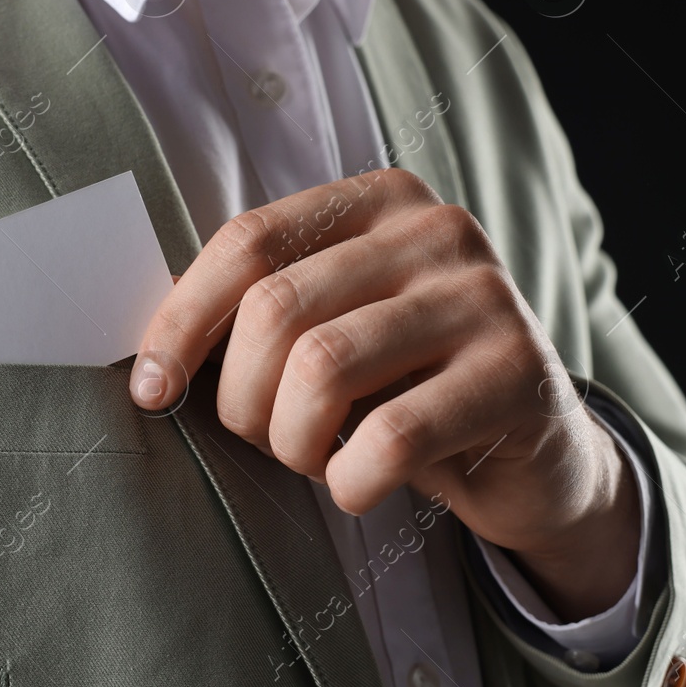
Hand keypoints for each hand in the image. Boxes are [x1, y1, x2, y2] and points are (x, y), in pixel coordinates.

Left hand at [128, 168, 639, 618]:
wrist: (537, 455)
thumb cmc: (409, 390)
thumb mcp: (337, 330)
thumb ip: (265, 314)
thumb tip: (148, 354)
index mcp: (379, 201)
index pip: (249, 240)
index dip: (183, 320)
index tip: (150, 388)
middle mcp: (436, 230)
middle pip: (277, 308)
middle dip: (242, 397)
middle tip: (262, 439)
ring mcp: (483, 296)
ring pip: (323, 368)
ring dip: (292, 441)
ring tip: (315, 459)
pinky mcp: (518, 372)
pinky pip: (392, 436)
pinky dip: (351, 480)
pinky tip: (362, 485)